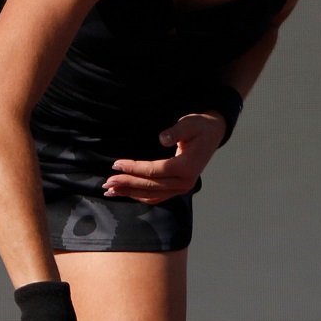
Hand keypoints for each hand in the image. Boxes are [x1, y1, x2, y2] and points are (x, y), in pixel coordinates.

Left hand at [102, 112, 225, 203]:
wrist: (213, 133)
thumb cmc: (199, 126)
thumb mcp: (189, 124)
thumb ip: (176, 131)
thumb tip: (161, 138)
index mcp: (186, 167)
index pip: (154, 170)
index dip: (133, 168)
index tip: (116, 164)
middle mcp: (185, 182)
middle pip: (150, 185)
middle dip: (127, 183)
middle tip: (107, 182)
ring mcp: (183, 187)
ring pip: (152, 194)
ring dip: (130, 193)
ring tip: (111, 191)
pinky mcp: (179, 188)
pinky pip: (157, 196)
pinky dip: (141, 196)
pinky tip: (127, 193)